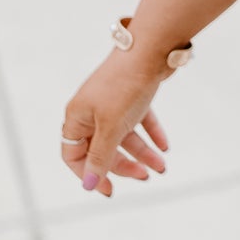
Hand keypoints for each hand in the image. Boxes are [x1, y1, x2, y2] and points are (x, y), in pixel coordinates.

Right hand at [60, 55, 169, 198]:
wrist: (151, 49)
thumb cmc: (125, 87)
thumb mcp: (111, 127)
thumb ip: (101, 156)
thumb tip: (89, 184)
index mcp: (77, 117)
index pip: (74, 155)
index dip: (88, 174)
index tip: (109, 189)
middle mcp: (91, 111)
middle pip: (102, 148)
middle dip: (123, 165)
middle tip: (145, 177)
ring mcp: (111, 102)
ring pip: (124, 136)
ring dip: (142, 152)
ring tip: (162, 166)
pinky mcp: (131, 94)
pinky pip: (138, 120)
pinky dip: (151, 133)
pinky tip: (165, 146)